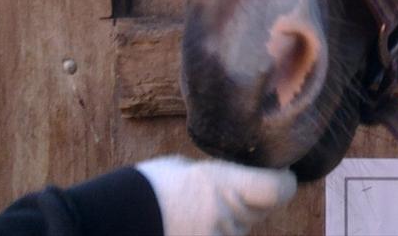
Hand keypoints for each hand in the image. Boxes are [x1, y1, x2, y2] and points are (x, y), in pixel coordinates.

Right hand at [135, 155, 296, 235]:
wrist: (115, 220)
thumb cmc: (149, 185)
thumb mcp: (187, 168)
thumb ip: (218, 175)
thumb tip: (235, 177)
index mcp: (226, 185)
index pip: (280, 189)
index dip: (282, 180)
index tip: (278, 171)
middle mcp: (229, 217)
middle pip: (263, 209)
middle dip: (253, 198)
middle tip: (228, 186)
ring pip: (242, 227)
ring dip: (232, 217)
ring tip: (199, 206)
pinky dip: (216, 229)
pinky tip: (194, 220)